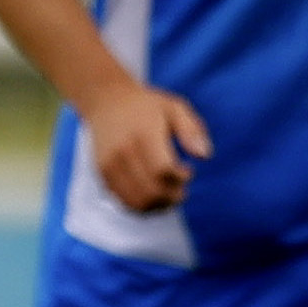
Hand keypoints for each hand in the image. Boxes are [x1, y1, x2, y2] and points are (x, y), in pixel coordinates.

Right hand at [82, 81, 209, 213]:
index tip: (188, 171)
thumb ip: (192, 130)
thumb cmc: (147, 106)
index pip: (163, 171)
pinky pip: (123, 201)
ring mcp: (109, 164)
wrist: (106, 101)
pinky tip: (152, 193)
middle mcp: (123, 152)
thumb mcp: (174, 108)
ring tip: (168, 195)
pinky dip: (142, 205)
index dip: (181, 179)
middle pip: (150, 191)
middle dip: (172, 197)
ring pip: (136, 202)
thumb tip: (205, 156)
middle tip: (181, 188)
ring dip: (158, 206)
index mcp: (143, 134)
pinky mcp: (102, 173)